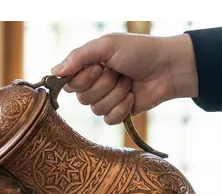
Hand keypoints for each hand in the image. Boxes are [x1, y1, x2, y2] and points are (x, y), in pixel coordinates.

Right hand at [50, 33, 198, 124]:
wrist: (168, 67)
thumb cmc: (140, 51)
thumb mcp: (107, 45)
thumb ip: (78, 56)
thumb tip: (54, 72)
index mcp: (87, 68)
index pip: (69, 84)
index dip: (83, 78)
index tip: (99, 66)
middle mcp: (93, 85)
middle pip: (82, 99)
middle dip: (104, 85)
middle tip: (119, 72)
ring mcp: (106, 100)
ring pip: (96, 110)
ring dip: (116, 94)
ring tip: (128, 82)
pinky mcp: (119, 113)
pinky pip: (109, 120)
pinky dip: (123, 107)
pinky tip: (132, 96)